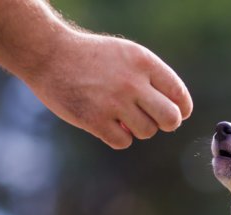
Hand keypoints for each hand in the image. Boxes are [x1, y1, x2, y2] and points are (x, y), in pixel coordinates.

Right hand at [23, 30, 192, 148]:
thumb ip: (153, 78)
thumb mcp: (127, 55)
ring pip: (147, 132)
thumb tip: (178, 111)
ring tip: (122, 116)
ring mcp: (113, 102)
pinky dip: (118, 137)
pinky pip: (123, 142)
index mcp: (143, 62)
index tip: (176, 112)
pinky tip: (107, 124)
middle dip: (166, 123)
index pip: (179, 95)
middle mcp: (131, 82)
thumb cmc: (92, 58)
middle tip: (153, 119)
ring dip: (138, 129)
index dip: (181, 109)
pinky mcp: (94, 120)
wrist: (49, 55)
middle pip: (170, 119)